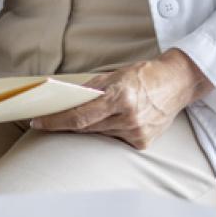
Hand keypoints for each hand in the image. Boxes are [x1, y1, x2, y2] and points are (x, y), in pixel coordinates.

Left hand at [30, 50, 213, 149]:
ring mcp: (136, 132)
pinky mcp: (142, 142)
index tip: (38, 122)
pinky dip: (110, 130)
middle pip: (86, 127)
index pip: (79, 116)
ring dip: (91, 126)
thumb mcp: (117, 74)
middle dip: (66, 124)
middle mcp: (129, 117)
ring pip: (99, 134)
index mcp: (120, 96)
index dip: (55, 121)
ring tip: (97, 113)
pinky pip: (115, 140)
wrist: (178, 82)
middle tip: (50, 120)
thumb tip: (66, 101)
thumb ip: (92, 89)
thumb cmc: (146, 74)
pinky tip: (119, 120)